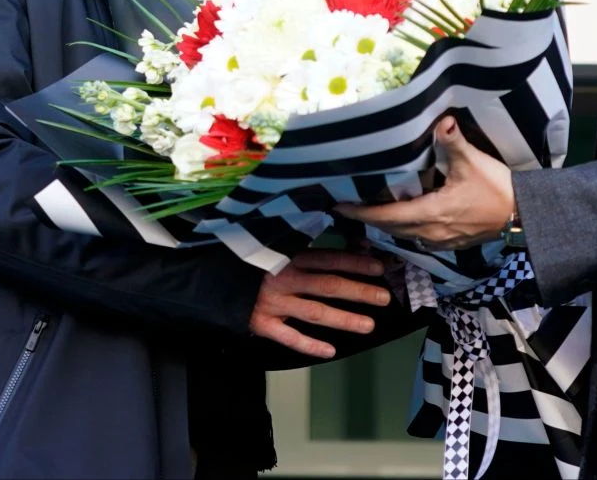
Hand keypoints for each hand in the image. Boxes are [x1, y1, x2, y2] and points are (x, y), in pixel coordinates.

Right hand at [250, 249, 391, 358]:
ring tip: (368, 325)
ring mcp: (273, 302)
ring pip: (314, 312)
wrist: (212, 278)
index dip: (355, 262)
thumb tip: (357, 245)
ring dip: (343, 319)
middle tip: (384, 298)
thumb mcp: (282, 249)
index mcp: (289, 256)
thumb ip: (316, 251)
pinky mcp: (260, 323)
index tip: (379, 268)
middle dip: (358, 292)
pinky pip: (288, 337)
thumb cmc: (254, 262)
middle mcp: (284, 278)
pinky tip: (330, 351)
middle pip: (327, 285)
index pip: (329, 259)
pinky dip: (309, 345)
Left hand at [335, 116, 514, 250]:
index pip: (387, 215)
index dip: (361, 212)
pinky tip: (404, 220)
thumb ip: (454, 142)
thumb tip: (442, 121)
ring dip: (385, 225)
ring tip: (370, 213)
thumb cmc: (497, 189)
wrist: (523, 215)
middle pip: (390, 228)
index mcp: (431, 212)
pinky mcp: (452, 242)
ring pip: (403, 235)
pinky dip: (404, 230)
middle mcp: (431, 231)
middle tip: (347, 208)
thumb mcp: (473, 162)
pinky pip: (419, 239)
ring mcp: (442, 240)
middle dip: (367, 218)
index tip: (338, 207)